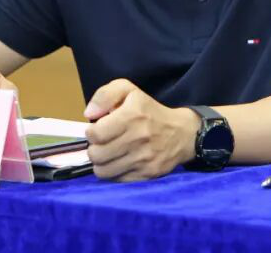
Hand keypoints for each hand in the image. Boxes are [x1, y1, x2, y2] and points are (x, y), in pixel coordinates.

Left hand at [83, 78, 200, 181]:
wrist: (181, 134)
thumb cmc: (149, 111)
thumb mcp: (128, 91)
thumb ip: (104, 95)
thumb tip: (89, 114)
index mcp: (131, 116)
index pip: (95, 134)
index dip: (91, 133)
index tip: (98, 130)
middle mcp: (138, 139)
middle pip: (96, 155)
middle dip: (94, 149)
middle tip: (102, 144)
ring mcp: (143, 159)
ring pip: (103, 171)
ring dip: (101, 163)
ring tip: (108, 154)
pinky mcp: (147, 175)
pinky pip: (117, 179)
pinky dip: (113, 172)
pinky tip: (119, 162)